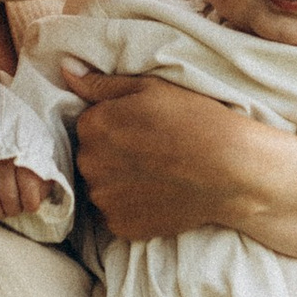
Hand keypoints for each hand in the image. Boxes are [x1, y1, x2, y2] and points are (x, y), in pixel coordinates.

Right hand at [0, 160, 53, 224]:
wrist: (10, 145)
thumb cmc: (28, 166)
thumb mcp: (43, 174)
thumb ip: (42, 189)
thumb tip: (33, 205)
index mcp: (25, 164)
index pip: (30, 199)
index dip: (31, 206)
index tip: (31, 203)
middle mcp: (3, 165)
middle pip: (8, 200)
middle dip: (14, 209)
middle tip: (16, 206)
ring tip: (3, 207)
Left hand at [62, 63, 261, 243]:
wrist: (230, 170)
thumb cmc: (194, 120)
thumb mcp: (150, 88)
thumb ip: (101, 84)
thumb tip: (66, 70)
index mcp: (93, 125)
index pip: (89, 125)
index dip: (115, 126)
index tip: (142, 129)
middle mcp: (89, 163)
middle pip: (90, 157)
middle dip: (112, 155)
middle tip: (151, 152)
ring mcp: (103, 198)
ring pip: (101, 187)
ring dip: (118, 182)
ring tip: (156, 175)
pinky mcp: (119, 226)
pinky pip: (114, 214)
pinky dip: (130, 207)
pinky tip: (157, 195)